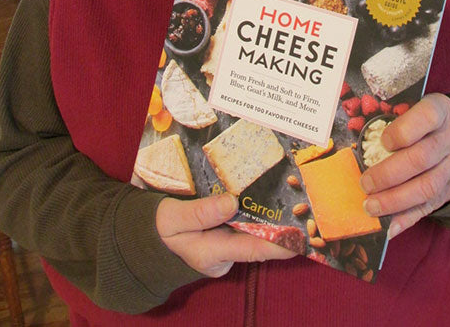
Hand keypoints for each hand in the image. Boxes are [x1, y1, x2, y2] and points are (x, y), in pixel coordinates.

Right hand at [156, 193, 296, 276]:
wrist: (146, 237)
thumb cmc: (157, 230)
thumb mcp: (172, 220)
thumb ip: (200, 212)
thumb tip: (231, 202)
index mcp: (213, 253)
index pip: (252, 250)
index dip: (279, 244)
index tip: (301, 238)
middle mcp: (225, 253)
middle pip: (258, 240)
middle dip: (280, 227)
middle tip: (303, 208)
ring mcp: (225, 245)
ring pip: (253, 231)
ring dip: (270, 217)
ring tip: (293, 197)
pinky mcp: (223, 234)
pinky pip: (244, 224)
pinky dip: (255, 212)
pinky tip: (267, 194)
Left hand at [359, 93, 449, 238]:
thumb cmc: (425, 120)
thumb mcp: (415, 106)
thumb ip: (393, 119)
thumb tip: (360, 142)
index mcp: (440, 111)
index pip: (427, 117)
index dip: (403, 131)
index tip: (383, 141)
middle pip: (422, 158)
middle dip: (389, 174)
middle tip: (365, 183)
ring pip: (427, 187)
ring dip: (395, 200)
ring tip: (370, 207)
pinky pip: (429, 207)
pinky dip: (406, 219)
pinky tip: (388, 227)